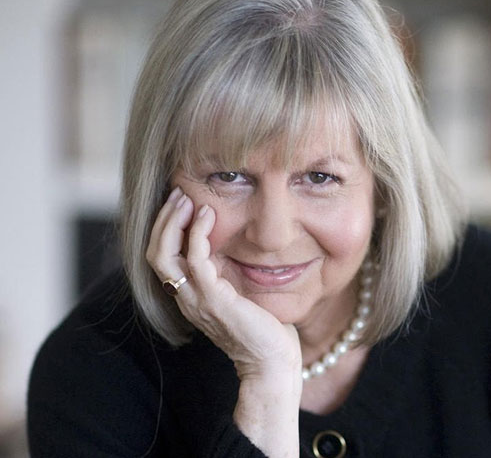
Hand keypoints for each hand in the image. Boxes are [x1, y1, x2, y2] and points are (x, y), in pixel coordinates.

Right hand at [146, 187, 301, 378]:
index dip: (164, 228)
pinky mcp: (213, 299)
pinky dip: (197, 232)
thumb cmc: (259, 325)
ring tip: (185, 199)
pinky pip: (195, 259)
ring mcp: (195, 299)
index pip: (160, 257)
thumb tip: (224, 241)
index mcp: (187, 295)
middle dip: (163, 220)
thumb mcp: (234, 291)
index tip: (179, 203)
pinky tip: (208, 215)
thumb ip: (222, 270)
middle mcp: (184, 298)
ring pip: (164, 254)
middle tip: (177, 194)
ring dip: (172, 221)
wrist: (272, 360)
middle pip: (154, 253)